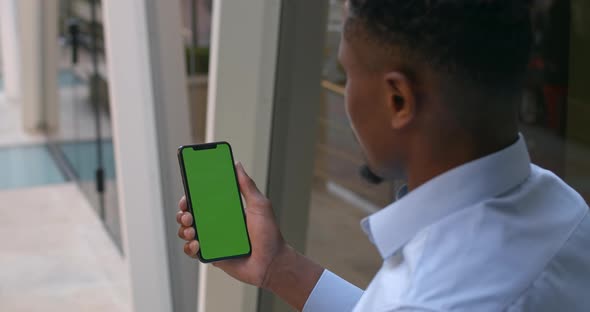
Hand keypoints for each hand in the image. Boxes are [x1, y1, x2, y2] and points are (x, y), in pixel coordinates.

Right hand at [176, 162, 287, 287]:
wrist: (271, 263)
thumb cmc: (269, 235)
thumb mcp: (259, 205)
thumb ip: (247, 185)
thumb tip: (237, 165)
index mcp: (226, 209)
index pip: (203, 199)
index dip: (191, 196)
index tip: (187, 194)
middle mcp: (217, 223)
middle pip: (190, 214)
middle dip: (183, 212)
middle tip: (188, 214)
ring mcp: (213, 239)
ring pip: (187, 231)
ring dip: (184, 229)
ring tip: (192, 230)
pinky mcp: (211, 255)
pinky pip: (192, 250)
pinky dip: (189, 247)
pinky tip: (197, 244)